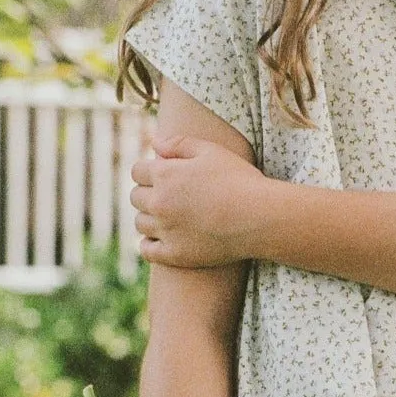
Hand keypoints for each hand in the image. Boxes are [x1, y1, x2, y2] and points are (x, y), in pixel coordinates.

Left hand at [131, 133, 265, 268]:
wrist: (260, 217)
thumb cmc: (240, 180)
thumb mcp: (212, 152)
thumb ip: (180, 144)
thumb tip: (153, 142)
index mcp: (165, 174)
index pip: (137, 171)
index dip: (148, 172)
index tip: (161, 175)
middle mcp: (159, 202)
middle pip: (136, 197)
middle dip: (148, 193)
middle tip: (167, 196)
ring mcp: (165, 230)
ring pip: (140, 223)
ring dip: (149, 218)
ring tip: (167, 217)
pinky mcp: (175, 254)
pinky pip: (147, 250)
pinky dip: (149, 244)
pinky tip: (161, 239)